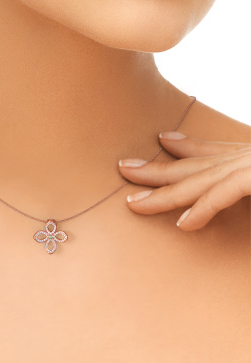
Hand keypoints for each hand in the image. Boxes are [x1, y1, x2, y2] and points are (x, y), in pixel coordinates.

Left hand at [118, 131, 250, 230]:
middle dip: (155, 169)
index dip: (185, 146)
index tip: (162, 139)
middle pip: (193, 164)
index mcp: (250, 156)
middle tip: (123, 167)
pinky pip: (225, 193)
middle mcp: (247, 156)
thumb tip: (236, 191)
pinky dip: (203, 208)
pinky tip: (182, 224)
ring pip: (199, 179)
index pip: (213, 151)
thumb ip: (247, 184)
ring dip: (163, 193)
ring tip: (132, 203)